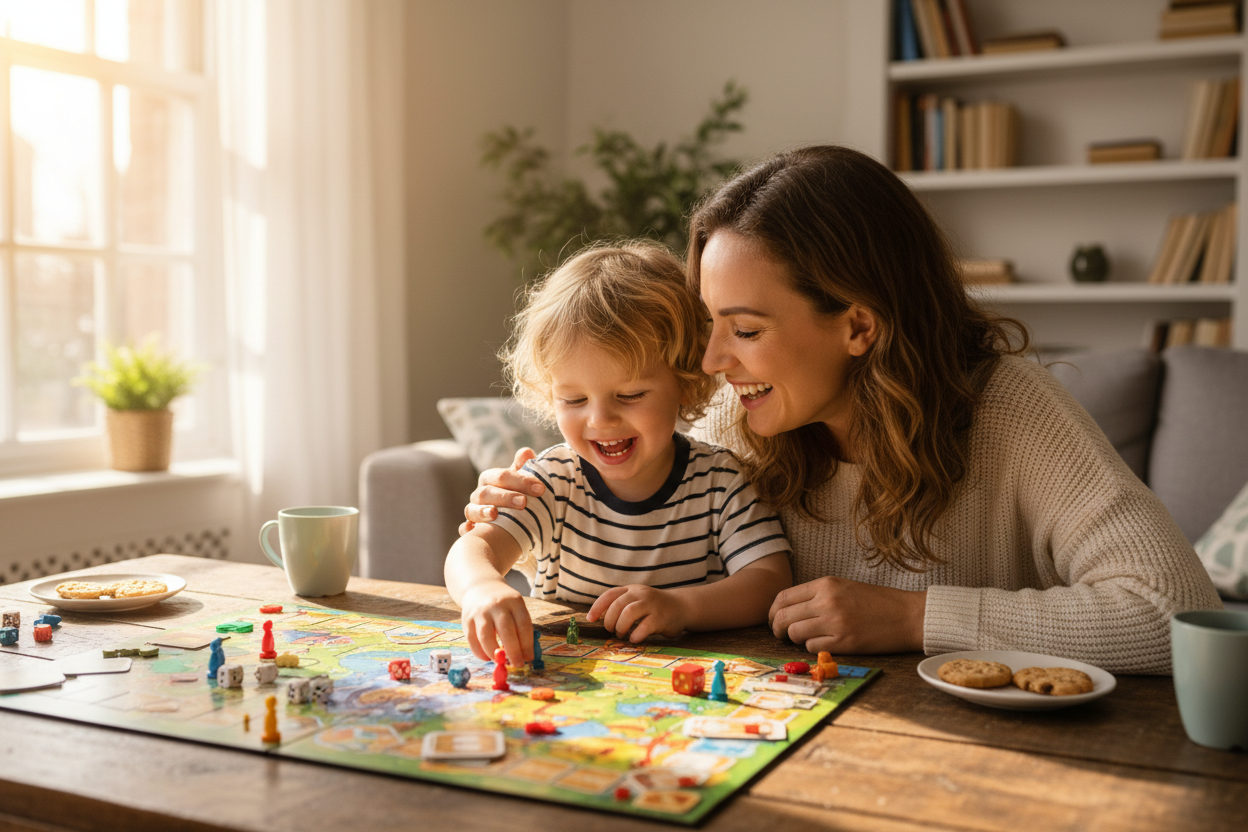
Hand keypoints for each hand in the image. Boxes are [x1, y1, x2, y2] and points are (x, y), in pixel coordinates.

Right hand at [458, 580, 533, 663]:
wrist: (480, 587)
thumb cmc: (503, 604)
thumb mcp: (516, 608)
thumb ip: (520, 628)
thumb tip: (525, 655)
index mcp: (514, 601)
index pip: (523, 625)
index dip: (527, 644)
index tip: (529, 658)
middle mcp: (497, 605)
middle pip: (506, 631)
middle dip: (513, 652)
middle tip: (517, 665)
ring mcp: (480, 612)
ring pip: (486, 637)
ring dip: (494, 653)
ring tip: (501, 662)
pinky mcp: (467, 619)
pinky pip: (472, 640)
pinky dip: (480, 653)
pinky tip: (487, 658)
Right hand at [459, 448, 543, 533]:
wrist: (512, 518)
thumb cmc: (518, 494)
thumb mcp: (522, 480)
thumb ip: (524, 467)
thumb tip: (527, 452)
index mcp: (490, 479)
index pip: (502, 476)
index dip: (521, 481)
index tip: (540, 489)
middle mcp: (479, 495)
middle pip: (486, 493)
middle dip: (505, 497)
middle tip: (524, 502)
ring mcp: (473, 512)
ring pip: (472, 510)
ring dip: (482, 512)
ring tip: (495, 514)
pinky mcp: (471, 529)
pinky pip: (464, 529)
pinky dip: (467, 529)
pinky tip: (473, 530)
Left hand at [587, 585, 689, 642]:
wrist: (682, 607)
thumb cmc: (654, 607)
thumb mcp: (637, 600)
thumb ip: (622, 606)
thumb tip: (602, 621)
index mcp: (631, 589)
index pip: (610, 594)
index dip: (597, 607)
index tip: (590, 619)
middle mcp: (640, 594)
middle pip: (617, 605)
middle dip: (610, 621)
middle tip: (612, 630)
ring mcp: (651, 604)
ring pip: (628, 613)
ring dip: (621, 627)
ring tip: (623, 634)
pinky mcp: (661, 617)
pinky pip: (644, 626)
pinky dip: (636, 635)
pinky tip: (635, 639)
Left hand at [768, 577, 925, 654]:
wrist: (908, 615)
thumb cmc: (877, 601)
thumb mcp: (843, 587)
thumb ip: (817, 594)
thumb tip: (789, 609)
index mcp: (825, 584)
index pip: (783, 597)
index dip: (773, 612)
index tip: (776, 620)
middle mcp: (826, 601)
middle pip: (783, 617)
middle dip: (777, 629)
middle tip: (781, 635)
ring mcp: (835, 622)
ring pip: (795, 634)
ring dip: (796, 639)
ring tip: (806, 638)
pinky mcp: (844, 642)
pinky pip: (813, 647)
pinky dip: (813, 647)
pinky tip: (824, 643)